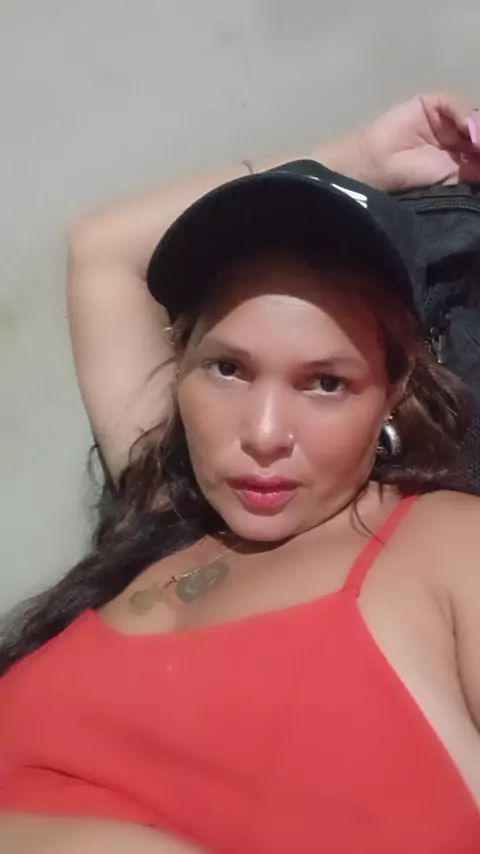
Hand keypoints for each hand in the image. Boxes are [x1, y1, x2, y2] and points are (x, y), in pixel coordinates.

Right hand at [357, 93, 479, 190]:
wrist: (380, 168)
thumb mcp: (454, 176)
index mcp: (460, 156)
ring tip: (475, 139)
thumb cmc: (414, 177)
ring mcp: (442, 119)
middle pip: (478, 127)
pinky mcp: (430, 104)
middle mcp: (454, 135)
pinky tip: (464, 126)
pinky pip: (452, 103)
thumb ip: (476, 166)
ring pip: (469, 115)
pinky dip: (461, 112)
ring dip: (477, 125)